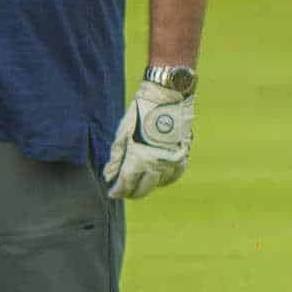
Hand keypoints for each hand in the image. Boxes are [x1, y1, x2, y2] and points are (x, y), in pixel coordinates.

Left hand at [103, 78, 193, 199]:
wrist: (168, 98)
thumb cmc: (141, 113)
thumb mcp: (122, 133)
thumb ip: (116, 158)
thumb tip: (109, 176)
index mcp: (140, 158)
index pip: (127, 182)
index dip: (119, 191)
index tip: (112, 194)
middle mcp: (157, 163)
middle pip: (144, 188)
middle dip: (132, 192)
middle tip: (124, 193)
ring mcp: (172, 161)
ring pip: (159, 183)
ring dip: (147, 186)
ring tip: (138, 185)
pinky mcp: (183, 155)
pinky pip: (174, 176)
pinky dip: (164, 180)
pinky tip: (156, 179)